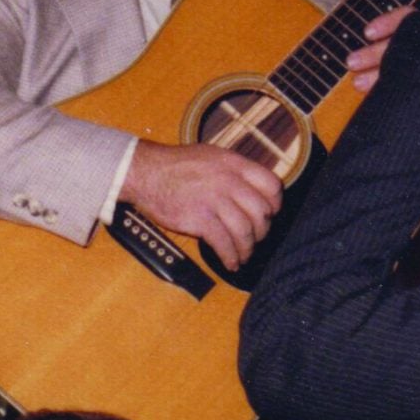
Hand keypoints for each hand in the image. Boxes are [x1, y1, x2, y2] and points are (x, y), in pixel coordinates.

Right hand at [120, 139, 285, 266]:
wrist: (145, 172)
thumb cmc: (176, 166)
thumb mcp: (211, 156)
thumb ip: (234, 171)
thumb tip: (253, 191)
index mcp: (234, 164)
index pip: (271, 185)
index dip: (274, 204)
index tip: (269, 215)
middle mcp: (228, 180)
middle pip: (261, 212)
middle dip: (261, 231)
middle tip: (254, 239)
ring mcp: (214, 199)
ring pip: (245, 231)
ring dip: (247, 248)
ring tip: (242, 255)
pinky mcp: (200, 218)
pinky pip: (224, 243)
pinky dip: (230, 257)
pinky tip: (230, 262)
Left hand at [342, 0, 408, 93]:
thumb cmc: (396, 36)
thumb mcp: (378, 15)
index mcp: (415, 21)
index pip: (406, 17)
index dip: (388, 23)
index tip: (367, 32)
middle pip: (403, 47)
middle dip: (375, 54)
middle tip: (350, 61)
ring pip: (406, 72)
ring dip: (378, 77)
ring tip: (357, 84)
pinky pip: (410, 92)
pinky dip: (390, 95)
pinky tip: (374, 100)